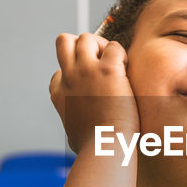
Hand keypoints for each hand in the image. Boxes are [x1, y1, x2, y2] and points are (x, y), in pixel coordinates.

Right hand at [48, 33, 137, 154]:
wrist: (105, 148)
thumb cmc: (94, 148)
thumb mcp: (73, 134)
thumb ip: (74, 125)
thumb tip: (78, 133)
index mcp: (59, 93)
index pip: (60, 71)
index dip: (76, 73)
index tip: (91, 87)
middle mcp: (69, 78)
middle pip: (64, 41)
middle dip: (82, 46)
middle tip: (100, 62)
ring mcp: (86, 71)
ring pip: (86, 38)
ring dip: (102, 46)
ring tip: (115, 65)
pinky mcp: (108, 70)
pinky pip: (114, 47)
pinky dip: (122, 55)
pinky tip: (127, 72)